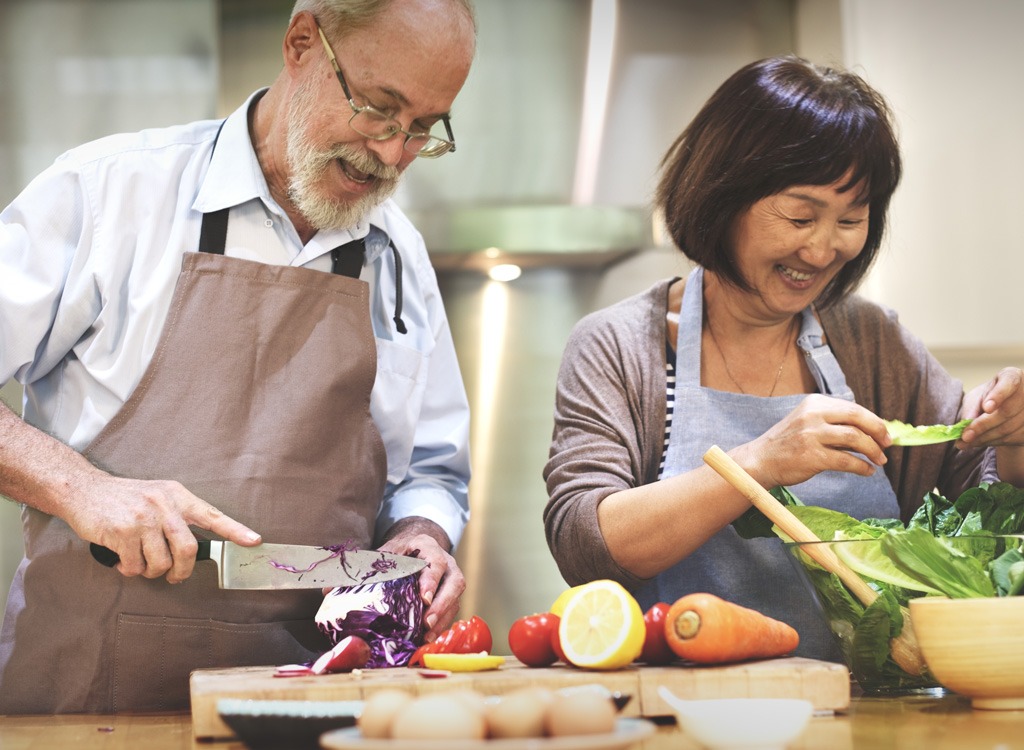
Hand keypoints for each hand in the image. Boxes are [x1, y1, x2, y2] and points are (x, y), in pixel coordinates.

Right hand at [66, 472, 260, 583]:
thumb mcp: (157, 494)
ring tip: (140, 562)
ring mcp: (143, 518)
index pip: (212, 514)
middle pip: (188, 549)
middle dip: (182, 572)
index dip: (234, 530)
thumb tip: (194, 548)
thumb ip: (177, 515)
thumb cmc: (125, 497)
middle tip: (174, 577)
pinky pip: (136, 566)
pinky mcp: (122, 532)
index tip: (254, 541)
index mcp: (177, 495)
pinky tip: (123, 559)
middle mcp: (163, 505)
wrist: (84, 489)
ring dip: (151, 571)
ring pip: (161, 562)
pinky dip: (131, 570)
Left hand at [378, 518, 464, 641]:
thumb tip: (350, 586)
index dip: (431, 581)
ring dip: (442, 619)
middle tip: (427, 622)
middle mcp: (447, 563)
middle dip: (441, 604)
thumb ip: (376, 565)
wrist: (414, 548)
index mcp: (429, 547)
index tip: (424, 598)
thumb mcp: (387, 552)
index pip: (436, 563)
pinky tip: (427, 638)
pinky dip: (440, 626)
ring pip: (455, 600)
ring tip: (426, 636)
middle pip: (454, 583)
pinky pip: (451, 612)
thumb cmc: (399, 552)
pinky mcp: (451, 596)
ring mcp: (452, 580)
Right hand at [732, 394, 890, 488]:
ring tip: (879, 460)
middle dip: (878, 431)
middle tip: (887, 444)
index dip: (874, 421)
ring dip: (873, 451)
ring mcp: (811, 435)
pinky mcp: (812, 456)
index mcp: (814, 403)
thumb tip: (871, 432)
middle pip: (857, 418)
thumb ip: (834, 423)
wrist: (760, 460)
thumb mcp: (808, 423)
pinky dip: (862, 467)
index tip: (884, 433)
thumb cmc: (787, 444)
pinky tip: (867, 471)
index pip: (853, 408)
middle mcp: (812, 415)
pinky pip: (846, 460)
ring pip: (855, 438)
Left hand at [958, 367, 1023, 447]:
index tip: (986, 408)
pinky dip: (993, 442)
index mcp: (1012, 376)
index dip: (998, 396)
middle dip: (983, 426)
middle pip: (1007, 411)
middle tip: (965, 436)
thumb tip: (966, 423)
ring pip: (1009, 428)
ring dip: (985, 438)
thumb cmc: (987, 398)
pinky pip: (1012, 439)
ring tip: (966, 442)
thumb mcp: (977, 397)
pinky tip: (979, 442)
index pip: (1009, 383)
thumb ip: (972, 408)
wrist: (1001, 407)